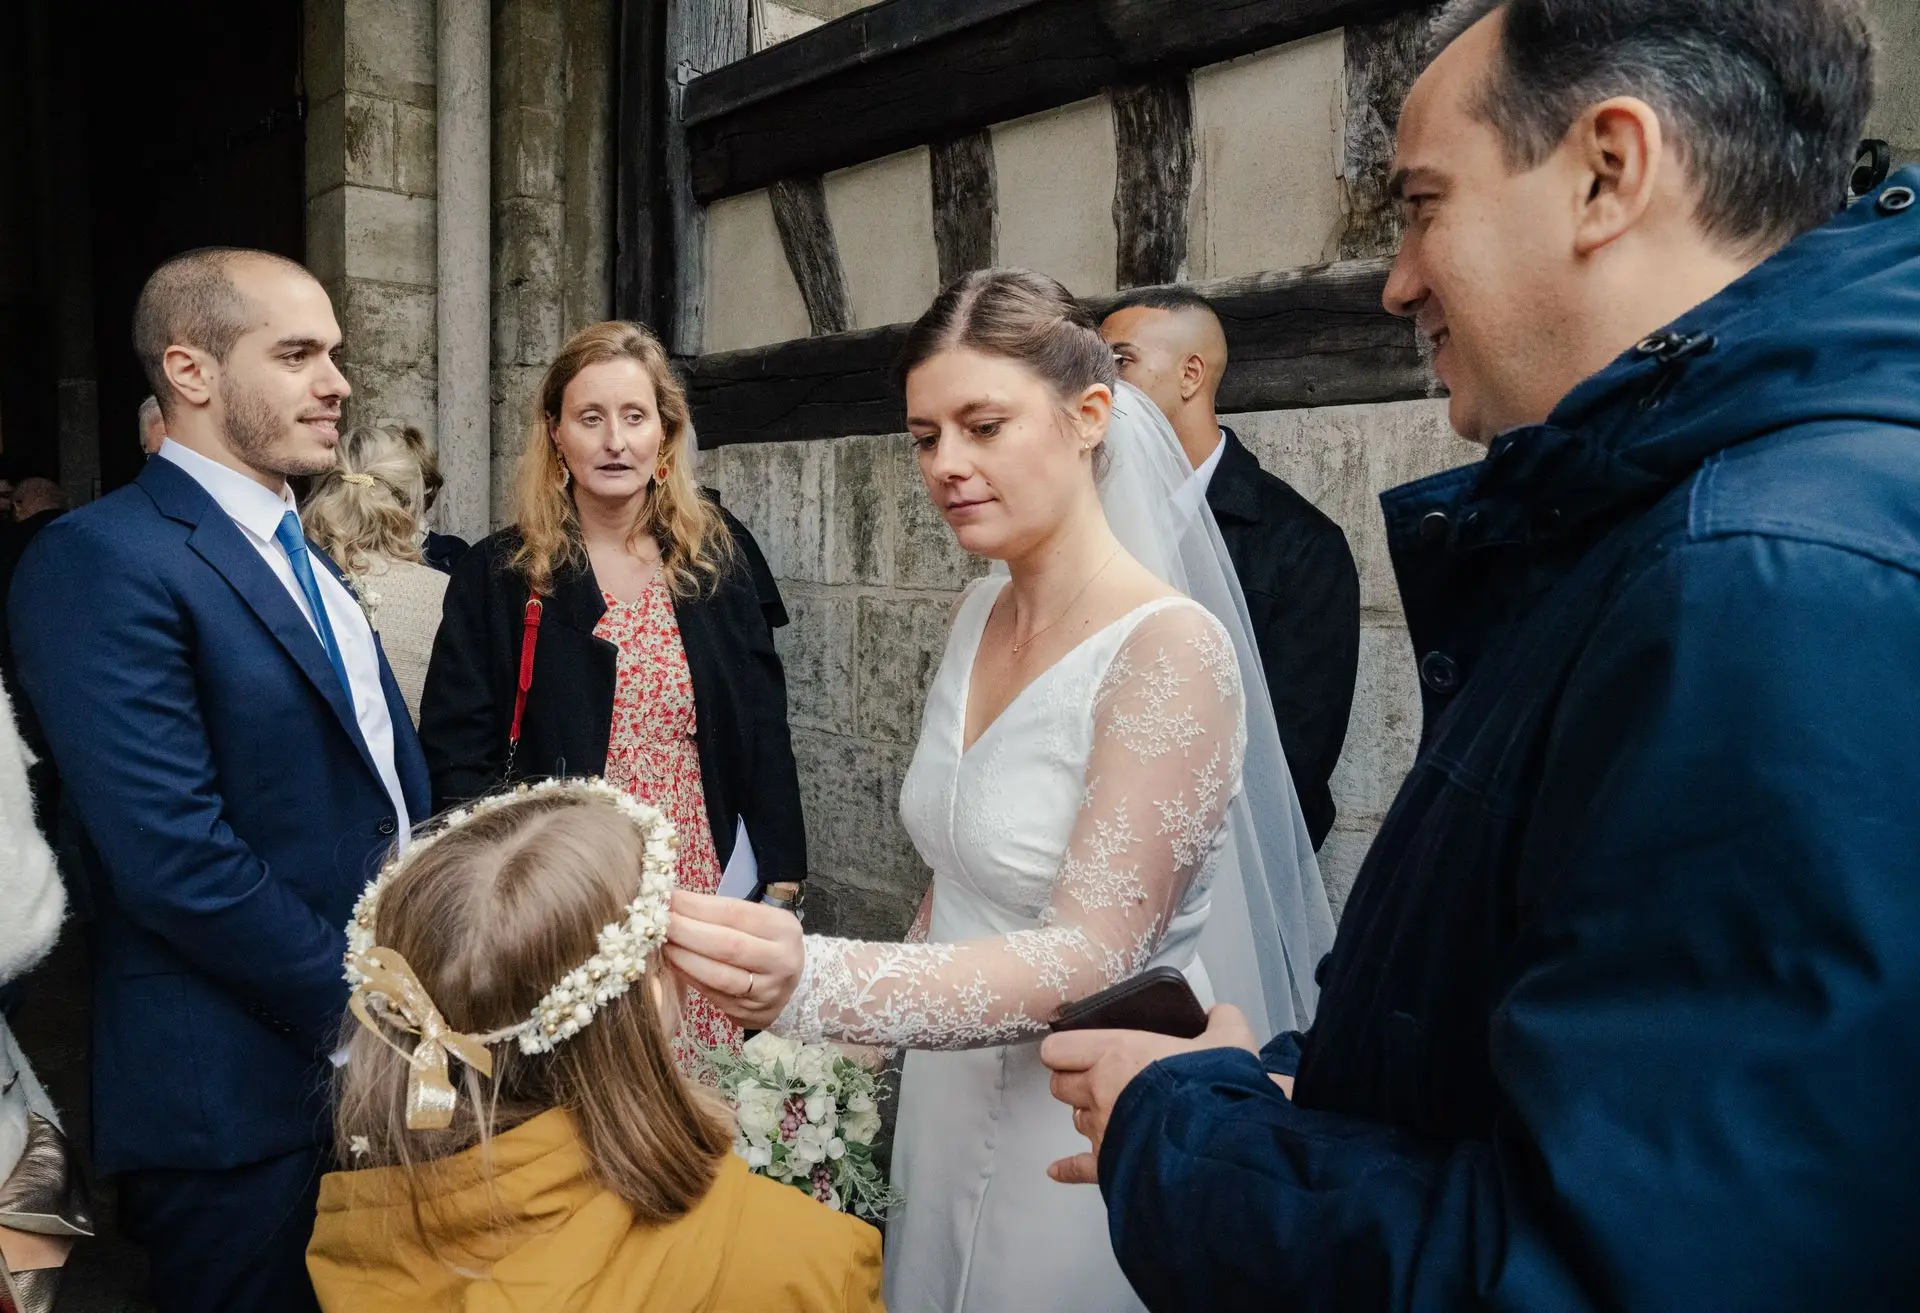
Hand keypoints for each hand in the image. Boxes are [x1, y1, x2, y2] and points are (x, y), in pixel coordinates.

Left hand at [665, 888, 804, 1028]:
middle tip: (660, 922)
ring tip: (663, 944)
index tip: (671, 899)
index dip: (699, 907)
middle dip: (687, 932)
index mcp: (783, 929)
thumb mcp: (758, 920)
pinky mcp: (750, 1014)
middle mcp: (781, 961)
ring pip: (720, 977)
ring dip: (685, 959)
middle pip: (728, 946)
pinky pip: (713, 996)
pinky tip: (674, 964)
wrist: (794, 986)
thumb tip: (674, 901)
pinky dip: (689, 978)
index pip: (736, 914)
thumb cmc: (765, 943)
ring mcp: (767, 992)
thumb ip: (721, 912)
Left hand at [1040, 1004, 1260, 1185]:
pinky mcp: (1111, 1164)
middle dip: (1074, 1081)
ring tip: (1110, 1113)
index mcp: (1117, 1053)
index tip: (1077, 1050)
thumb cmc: (1217, 1092)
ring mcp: (1102, 1130)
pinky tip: (1058, 1170)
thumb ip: (1221, 1020)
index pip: (1060, 1048)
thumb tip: (1220, 1015)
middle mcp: (1100, 1091)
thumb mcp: (1230, 1041)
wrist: (1222, 1147)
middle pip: (1061, 1085)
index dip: (1065, 1049)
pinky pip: (1079, 1168)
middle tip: (1096, 1079)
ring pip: (1076, 1120)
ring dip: (1089, 1115)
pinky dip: (1069, 1169)